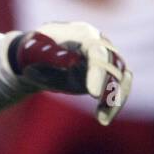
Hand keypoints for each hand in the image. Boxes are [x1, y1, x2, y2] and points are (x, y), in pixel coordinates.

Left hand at [10, 22, 132, 125]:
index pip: (98, 52)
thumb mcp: (34, 50)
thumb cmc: (32, 51)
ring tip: (102, 119)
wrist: (34, 56)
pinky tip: (103, 118)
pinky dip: (113, 104)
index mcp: (83, 34)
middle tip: (101, 112)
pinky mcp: (105, 75)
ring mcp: (105, 60)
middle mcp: (100, 44)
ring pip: (121, 78)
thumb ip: (48, 53)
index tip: (94, 94)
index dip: (98, 73)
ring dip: (115, 99)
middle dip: (110, 89)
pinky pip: (117, 89)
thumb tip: (71, 61)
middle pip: (115, 65)